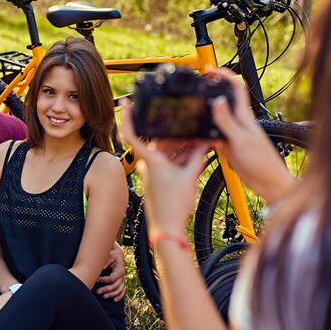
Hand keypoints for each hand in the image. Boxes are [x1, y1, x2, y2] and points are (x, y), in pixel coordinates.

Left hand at [96, 242, 124, 301]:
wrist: (118, 254)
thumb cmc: (112, 255)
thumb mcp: (109, 256)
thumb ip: (104, 262)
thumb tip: (98, 269)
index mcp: (120, 270)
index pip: (112, 278)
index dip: (104, 280)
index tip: (96, 280)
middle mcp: (122, 276)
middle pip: (116, 286)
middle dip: (107, 290)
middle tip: (98, 292)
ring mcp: (123, 280)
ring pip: (119, 290)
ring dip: (112, 294)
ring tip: (104, 296)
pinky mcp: (122, 282)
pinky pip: (122, 291)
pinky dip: (119, 296)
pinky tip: (114, 300)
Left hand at [120, 99, 207, 234]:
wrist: (167, 227)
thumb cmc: (172, 206)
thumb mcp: (189, 176)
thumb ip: (197, 156)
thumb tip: (205, 143)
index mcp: (151, 159)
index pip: (133, 134)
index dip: (128, 116)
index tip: (126, 102)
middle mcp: (148, 163)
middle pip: (159, 139)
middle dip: (174, 131)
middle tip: (187, 121)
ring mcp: (152, 171)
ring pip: (166, 150)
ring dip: (181, 144)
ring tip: (198, 138)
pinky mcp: (158, 178)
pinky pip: (169, 160)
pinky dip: (180, 155)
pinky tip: (195, 152)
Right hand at [209, 68, 296, 203]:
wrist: (269, 182)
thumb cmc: (262, 162)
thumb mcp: (240, 140)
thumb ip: (227, 122)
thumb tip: (217, 100)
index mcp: (244, 118)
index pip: (236, 88)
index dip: (224, 76)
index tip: (210, 70)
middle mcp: (240, 123)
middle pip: (225, 100)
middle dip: (213, 89)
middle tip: (199, 84)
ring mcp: (235, 134)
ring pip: (219, 117)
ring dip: (208, 111)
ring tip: (195, 108)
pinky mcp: (231, 146)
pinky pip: (215, 134)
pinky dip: (206, 132)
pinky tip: (199, 136)